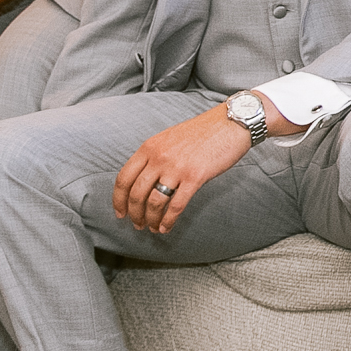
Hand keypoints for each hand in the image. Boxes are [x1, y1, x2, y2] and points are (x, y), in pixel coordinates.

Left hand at [112, 107, 258, 233]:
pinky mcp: (195, 177)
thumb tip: (143, 180)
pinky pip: (176, 205)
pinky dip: (168, 221)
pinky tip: (166, 228)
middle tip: (137, 225)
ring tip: (152, 228)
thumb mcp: (169, 138)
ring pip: (154, 202)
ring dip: (150, 220)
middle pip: (136, 194)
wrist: (231, 122)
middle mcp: (159, 157)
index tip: (120, 212)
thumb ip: (154, 155)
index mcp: (149, 147)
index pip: (123, 178)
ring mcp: (176, 168)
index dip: (118, 200)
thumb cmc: (203, 131)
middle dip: (134, 214)